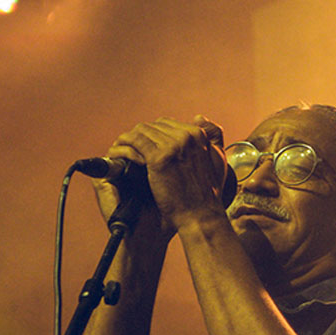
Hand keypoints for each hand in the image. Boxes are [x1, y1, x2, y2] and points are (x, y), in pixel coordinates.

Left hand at [105, 115, 228, 234]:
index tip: (142, 145)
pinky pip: (134, 143)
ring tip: (119, 152)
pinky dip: (123, 147)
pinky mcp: (159, 159)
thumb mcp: (217, 159)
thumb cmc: (206, 195)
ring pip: (140, 132)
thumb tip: (198, 117)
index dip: (151, 134)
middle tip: (127, 149)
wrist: (201, 217)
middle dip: (138, 137)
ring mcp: (172, 146)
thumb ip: (212, 136)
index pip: (166, 124)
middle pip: (152, 126)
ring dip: (127, 140)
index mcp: (198, 134)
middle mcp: (186, 135)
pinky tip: (118, 156)